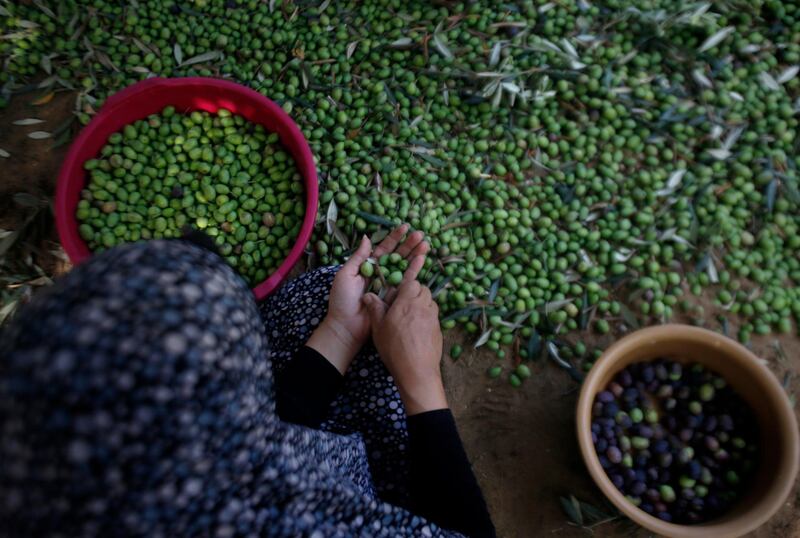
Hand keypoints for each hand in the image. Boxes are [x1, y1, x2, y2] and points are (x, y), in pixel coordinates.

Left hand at [307, 224, 428, 373]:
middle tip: (420, 234)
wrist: (346, 326)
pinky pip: (407, 282)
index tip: (405, 227)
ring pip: (404, 266)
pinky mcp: (395, 296)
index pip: (384, 248)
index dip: (394, 238)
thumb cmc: (342, 300)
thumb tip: (367, 237)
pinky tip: (423, 260)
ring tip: (426, 244)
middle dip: (409, 245)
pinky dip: (415, 270)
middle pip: (398, 256)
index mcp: (368, 266)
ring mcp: (389, 285)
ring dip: (415, 255)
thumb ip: (358, 257)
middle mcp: (380, 274)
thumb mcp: (346, 274)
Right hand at [363, 275, 445, 415]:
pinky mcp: (439, 329)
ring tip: (410, 316)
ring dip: (422, 304)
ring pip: (431, 302)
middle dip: (414, 293)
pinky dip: (427, 317)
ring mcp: (434, 318)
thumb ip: (375, 308)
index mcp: (408, 302)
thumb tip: (368, 295)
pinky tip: (417, 330)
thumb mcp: (378, 328)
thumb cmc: (394, 348)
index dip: (405, 286)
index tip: (397, 295)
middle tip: (402, 305)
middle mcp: (424, 306)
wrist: (416, 371)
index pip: (412, 282)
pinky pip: (434, 316)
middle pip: (424, 290)